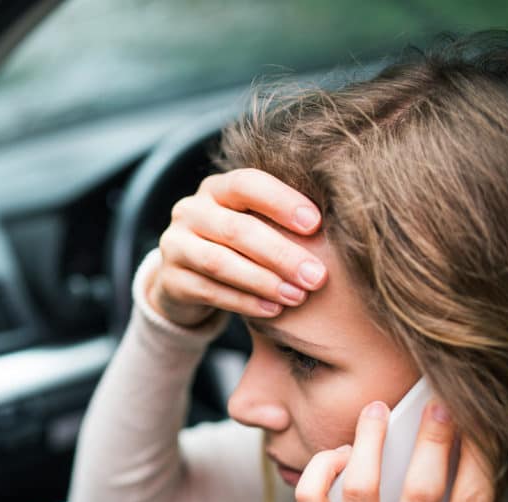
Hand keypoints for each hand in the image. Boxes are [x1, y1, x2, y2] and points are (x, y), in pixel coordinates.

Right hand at [147, 168, 327, 326]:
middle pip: (236, 229)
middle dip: (281, 253)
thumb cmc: (237, 248)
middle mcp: (190, 211)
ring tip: (297, 296)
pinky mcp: (170, 280)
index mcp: (216, 189)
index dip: (281, 201)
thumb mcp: (254, 225)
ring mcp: (175, 245)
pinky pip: (210, 291)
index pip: (247, 184)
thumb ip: (280, 222)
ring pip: (220, 262)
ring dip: (263, 281)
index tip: (316, 224)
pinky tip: (273, 310)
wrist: (186, 279)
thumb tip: (337, 230)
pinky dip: (245, 302)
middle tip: (317, 276)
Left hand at [295, 400, 495, 501]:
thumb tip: (455, 452)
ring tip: (376, 411)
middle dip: (432, 442)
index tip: (474, 424)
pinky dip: (324, 465)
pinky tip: (341, 453)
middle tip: (435, 405)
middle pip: (421, 495)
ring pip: (361, 490)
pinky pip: (312, 499)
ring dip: (370, 441)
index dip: (477, 460)